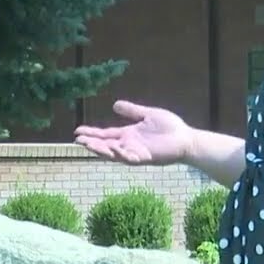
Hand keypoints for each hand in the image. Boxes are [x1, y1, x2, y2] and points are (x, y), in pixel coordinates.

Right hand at [73, 100, 192, 165]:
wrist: (186, 138)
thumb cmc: (169, 127)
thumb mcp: (147, 114)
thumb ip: (132, 111)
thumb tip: (114, 104)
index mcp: (127, 135)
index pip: (105, 135)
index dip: (91, 133)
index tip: (77, 131)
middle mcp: (128, 145)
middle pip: (105, 146)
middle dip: (92, 143)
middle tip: (78, 140)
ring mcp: (136, 153)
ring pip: (114, 154)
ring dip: (102, 150)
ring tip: (89, 145)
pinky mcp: (146, 158)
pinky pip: (131, 159)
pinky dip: (122, 156)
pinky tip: (114, 151)